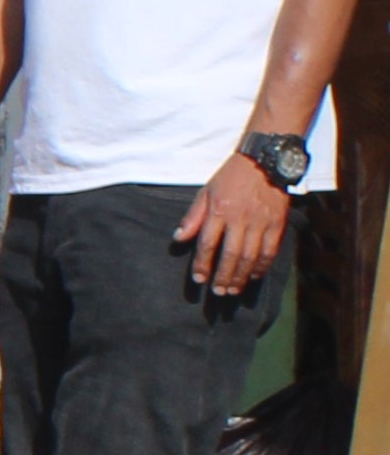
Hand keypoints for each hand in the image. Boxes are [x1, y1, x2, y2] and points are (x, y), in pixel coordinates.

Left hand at [177, 156, 289, 297]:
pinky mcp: (278, 223)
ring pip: (251, 257)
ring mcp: (261, 222)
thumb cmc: (231, 177)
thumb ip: (193, 216)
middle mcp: (240, 218)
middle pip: (231, 255)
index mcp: (219, 210)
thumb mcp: (206, 192)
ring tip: (233, 290)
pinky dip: (262, 266)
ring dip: (241, 277)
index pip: (208, 243)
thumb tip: (177, 238)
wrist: (265, 161)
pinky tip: (254, 277)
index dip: (202, 264)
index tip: (198, 279)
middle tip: (217, 292)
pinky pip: (270, 250)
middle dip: (223, 276)